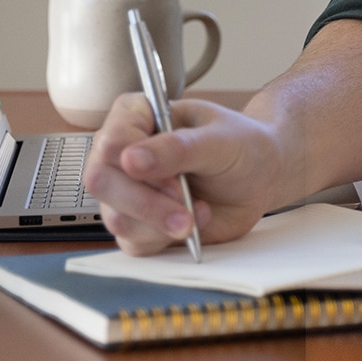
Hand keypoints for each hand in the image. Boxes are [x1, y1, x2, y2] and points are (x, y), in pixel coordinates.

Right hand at [81, 93, 286, 255]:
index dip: (136, 165)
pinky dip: (163, 242)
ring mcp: (127, 191)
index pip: (110, 140)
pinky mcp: (140, 224)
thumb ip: (177, 148)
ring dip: (159, 225)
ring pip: (115, 218)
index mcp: (136, 116)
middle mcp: (122, 154)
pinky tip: (192, 227)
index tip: (174, 181)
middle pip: (102, 182)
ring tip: (198, 216)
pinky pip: (132, 244)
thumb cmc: (240, 146)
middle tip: (185, 211)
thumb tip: (130, 160)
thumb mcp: (218, 140)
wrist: (260, 177)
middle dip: (146, 203)